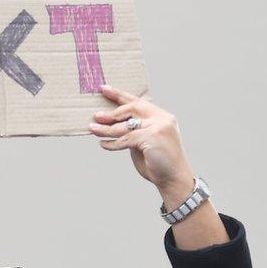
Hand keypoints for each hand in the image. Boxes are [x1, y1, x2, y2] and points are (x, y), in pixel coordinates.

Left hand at [89, 85, 195, 205]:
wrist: (173, 178)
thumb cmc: (157, 161)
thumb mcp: (143, 142)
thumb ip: (133, 131)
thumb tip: (110, 123)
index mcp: (161, 116)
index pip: (138, 101)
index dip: (119, 95)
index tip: (103, 89)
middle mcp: (161, 118)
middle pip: (131, 109)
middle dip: (112, 113)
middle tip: (96, 116)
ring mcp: (158, 126)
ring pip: (125, 126)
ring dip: (106, 129)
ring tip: (93, 129)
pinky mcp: (152, 137)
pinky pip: (126, 139)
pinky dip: (113, 143)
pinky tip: (103, 144)